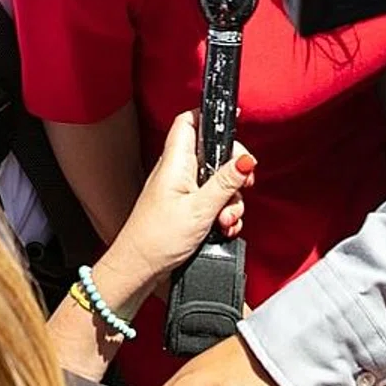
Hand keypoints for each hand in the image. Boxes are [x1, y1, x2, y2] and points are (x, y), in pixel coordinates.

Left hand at [104, 112, 253, 290]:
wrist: (139, 268)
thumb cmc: (157, 238)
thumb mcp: (201, 209)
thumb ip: (225, 183)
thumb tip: (246, 159)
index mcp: (176, 161)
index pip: (191, 121)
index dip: (212, 117)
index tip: (235, 123)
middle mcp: (178, 171)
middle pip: (214, 154)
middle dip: (234, 172)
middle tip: (242, 187)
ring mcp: (182, 189)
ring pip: (218, 181)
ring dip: (230, 200)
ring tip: (225, 220)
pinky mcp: (186, 207)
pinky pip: (213, 201)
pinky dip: (222, 213)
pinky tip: (223, 228)